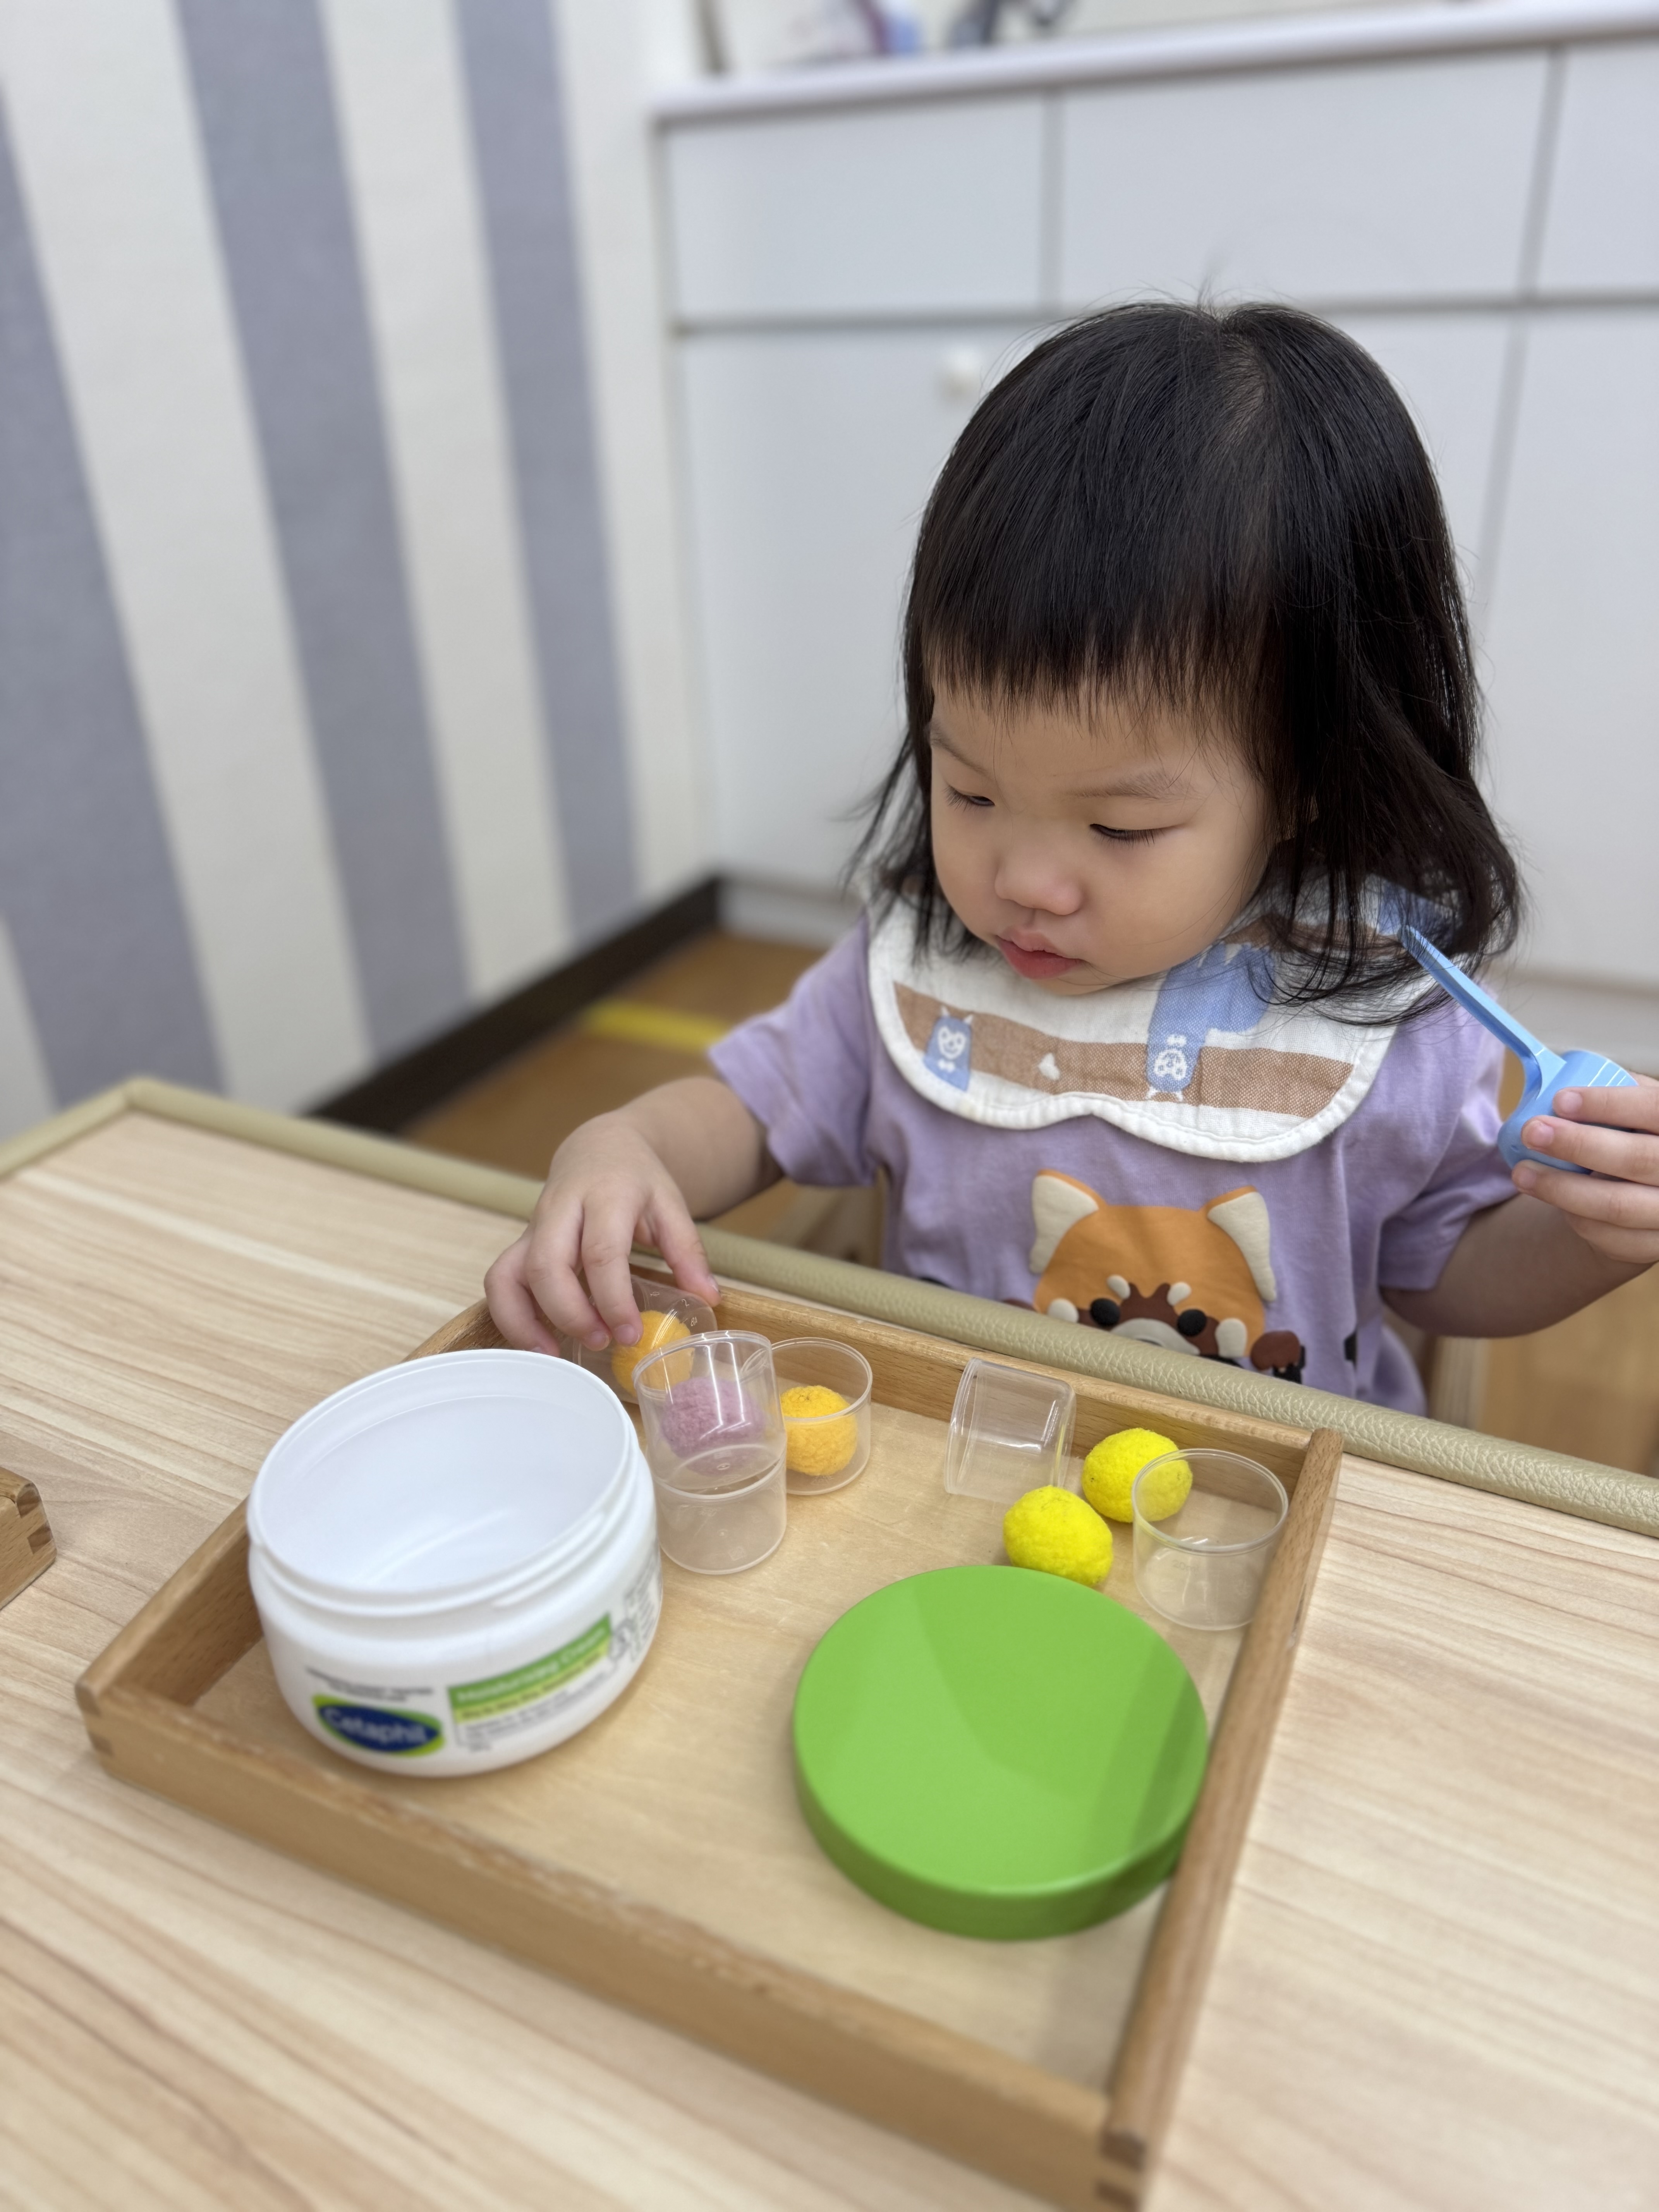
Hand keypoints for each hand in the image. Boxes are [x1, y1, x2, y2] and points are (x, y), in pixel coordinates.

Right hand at [485, 1114, 721, 1355]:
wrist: (599, 1148)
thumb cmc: (636, 1179)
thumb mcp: (671, 1204)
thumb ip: (687, 1250)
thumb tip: (709, 1297)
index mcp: (605, 1195)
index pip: (601, 1252)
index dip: (613, 1299)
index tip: (631, 1333)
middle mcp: (560, 1209)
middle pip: (546, 1265)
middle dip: (570, 1313)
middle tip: (601, 1342)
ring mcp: (533, 1227)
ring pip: (508, 1274)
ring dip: (526, 1321)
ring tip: (557, 1354)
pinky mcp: (520, 1243)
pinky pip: (500, 1282)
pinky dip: (512, 1317)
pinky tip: (540, 1343)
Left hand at [1511, 1076, 1658, 1267]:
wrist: (1658, 1190)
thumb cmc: (1645, 1137)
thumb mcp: (1643, 1108)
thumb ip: (1620, 1092)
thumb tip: (1562, 1081)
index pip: (1653, 1110)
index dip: (1609, 1104)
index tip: (1561, 1099)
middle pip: (1636, 1160)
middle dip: (1578, 1145)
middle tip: (1533, 1132)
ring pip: (1617, 1205)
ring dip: (1561, 1189)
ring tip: (1522, 1173)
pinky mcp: (1655, 1246)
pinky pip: (1611, 1238)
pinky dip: (1575, 1217)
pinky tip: (1552, 1198)